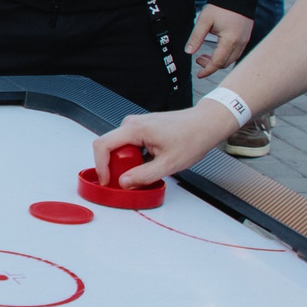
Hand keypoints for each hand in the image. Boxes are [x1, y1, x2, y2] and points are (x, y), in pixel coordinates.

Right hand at [94, 102, 237, 188]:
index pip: (103, 146)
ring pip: (120, 148)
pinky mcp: (142, 129)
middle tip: (132, 178)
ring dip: (127, 162)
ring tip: (149, 168)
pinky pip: (129, 145)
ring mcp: (137, 125)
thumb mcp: (168, 164)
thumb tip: (124, 182)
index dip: (100, 166)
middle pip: (109, 148)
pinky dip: (135, 157)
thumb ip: (143, 175)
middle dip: (116, 166)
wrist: (206, 124)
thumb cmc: (193, 137)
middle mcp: (132, 123)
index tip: (106, 180)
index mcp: (135, 129)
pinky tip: (151, 162)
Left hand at [187, 4, 254, 74]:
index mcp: (230, 40)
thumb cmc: (221, 7)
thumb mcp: (204, 20)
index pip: (218, 62)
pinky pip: (236, 53)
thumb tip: (188, 52)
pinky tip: (216, 51)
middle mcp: (240, 43)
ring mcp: (245, 41)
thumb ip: (196, 37)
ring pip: (231, 59)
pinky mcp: (245, 38)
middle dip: (211, 66)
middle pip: (225, 63)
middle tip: (198, 59)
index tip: (199, 74)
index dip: (207, 70)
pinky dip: (225, 56)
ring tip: (204, 55)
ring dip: (218, 61)